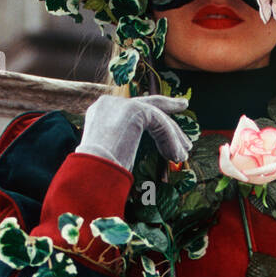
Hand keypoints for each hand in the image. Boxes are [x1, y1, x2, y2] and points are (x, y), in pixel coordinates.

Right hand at [75, 93, 191, 171]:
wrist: (91, 172)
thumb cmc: (100, 174)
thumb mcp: (112, 155)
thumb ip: (124, 144)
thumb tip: (139, 151)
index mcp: (101, 113)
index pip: (131, 108)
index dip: (151, 113)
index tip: (166, 121)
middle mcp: (110, 104)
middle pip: (146, 102)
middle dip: (167, 103)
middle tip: (184, 104)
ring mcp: (121, 104)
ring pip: (157, 116)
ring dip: (173, 137)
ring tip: (183, 155)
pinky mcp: (134, 110)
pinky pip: (160, 124)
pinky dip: (170, 141)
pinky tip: (175, 156)